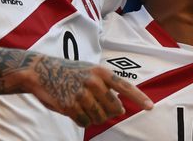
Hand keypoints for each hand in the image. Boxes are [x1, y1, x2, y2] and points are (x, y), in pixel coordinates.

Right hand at [21, 55, 152, 126]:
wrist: (42, 72)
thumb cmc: (70, 72)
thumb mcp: (90, 71)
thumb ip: (106, 85)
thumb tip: (120, 107)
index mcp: (100, 72)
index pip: (125, 87)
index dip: (139, 98)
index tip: (150, 107)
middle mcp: (93, 82)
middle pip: (113, 108)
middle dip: (110, 112)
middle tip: (100, 107)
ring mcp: (81, 94)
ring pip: (99, 117)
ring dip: (94, 117)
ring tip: (85, 106)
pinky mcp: (70, 106)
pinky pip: (84, 122)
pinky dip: (82, 120)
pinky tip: (75, 110)